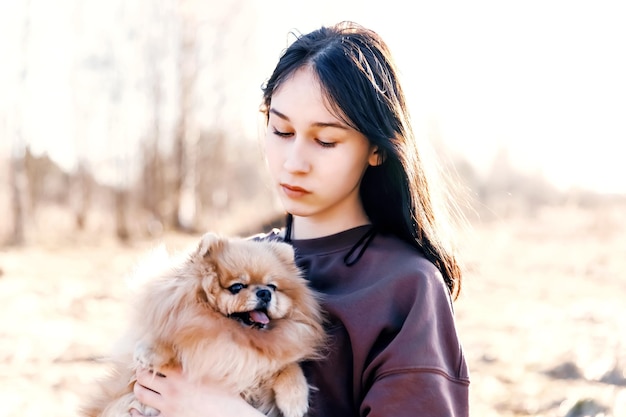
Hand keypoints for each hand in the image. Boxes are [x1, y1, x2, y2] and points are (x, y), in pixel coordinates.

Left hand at [131, 366, 264, 416]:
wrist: (230, 416)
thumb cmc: (226, 396)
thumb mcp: (212, 374)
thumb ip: (197, 365)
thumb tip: (192, 352)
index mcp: (182, 374)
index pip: (156, 362)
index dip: (150, 361)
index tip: (149, 361)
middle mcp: (172, 388)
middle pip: (143, 377)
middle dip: (141, 375)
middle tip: (143, 374)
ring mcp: (168, 406)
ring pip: (141, 394)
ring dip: (139, 390)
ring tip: (141, 388)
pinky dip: (135, 413)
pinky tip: (133, 410)